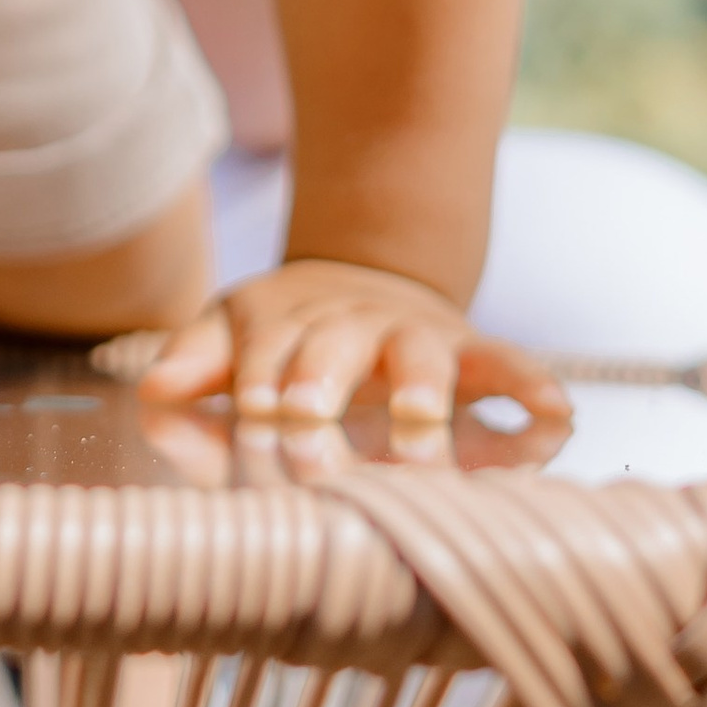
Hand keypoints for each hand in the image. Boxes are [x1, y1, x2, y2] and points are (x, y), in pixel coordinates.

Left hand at [138, 259, 569, 431]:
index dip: (257, 382)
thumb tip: (152, 390)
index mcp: (290, 317)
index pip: (265, 349)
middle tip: (309, 426)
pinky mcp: (475, 352)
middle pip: (337, 347)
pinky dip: (532, 385)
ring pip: (420, 356)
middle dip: (322, 384)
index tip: (251, 415)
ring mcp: (419, 336)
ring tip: (417, 425)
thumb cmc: (289, 332)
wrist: (368, 279)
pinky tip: (554, 414)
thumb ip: (197, 361)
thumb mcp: (236, 330)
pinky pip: (510, 365)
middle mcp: (355, 323)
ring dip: (419, 389)